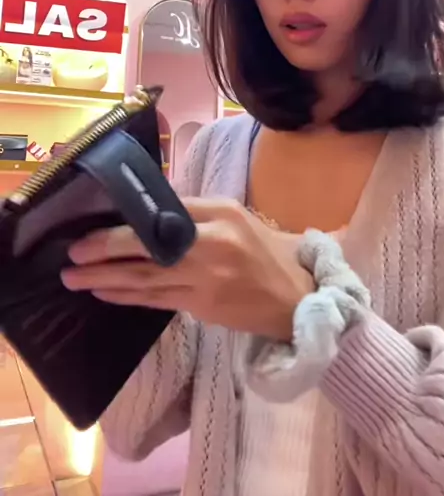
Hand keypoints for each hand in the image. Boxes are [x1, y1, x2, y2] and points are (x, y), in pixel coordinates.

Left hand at [61, 198, 313, 340]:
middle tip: (74, 254)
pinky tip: (105, 292)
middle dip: (106, 251)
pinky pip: (157, 300)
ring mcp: (206, 279)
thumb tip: (149, 208)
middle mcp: (213, 244)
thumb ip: (195, 210)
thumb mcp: (235, 215)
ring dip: (106, 278)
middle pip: (149, 246)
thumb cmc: (265, 249)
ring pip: (147, 278)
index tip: (96, 223)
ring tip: (76, 278)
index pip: (167, 212)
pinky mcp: (202, 307)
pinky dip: (128, 297)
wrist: (296, 296)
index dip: (128, 221)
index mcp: (221, 215)